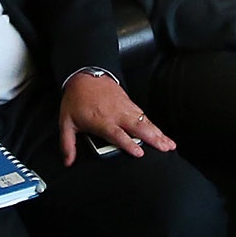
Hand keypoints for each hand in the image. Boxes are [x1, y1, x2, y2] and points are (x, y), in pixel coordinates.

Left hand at [58, 70, 174, 163]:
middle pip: (138, 127)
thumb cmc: (76, 99)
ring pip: (144, 121)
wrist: (84, 76)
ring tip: (169, 144)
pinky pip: (144, 115)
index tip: (139, 153)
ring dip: (158, 133)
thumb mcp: (66, 122)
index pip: (117, 134)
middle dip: (153, 138)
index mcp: (102, 121)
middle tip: (165, 148)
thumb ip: (67, 144)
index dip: (128, 144)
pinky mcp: (129, 103)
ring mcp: (124, 108)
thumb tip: (67, 161)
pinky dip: (154, 124)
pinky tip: (161, 132)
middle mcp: (116, 114)